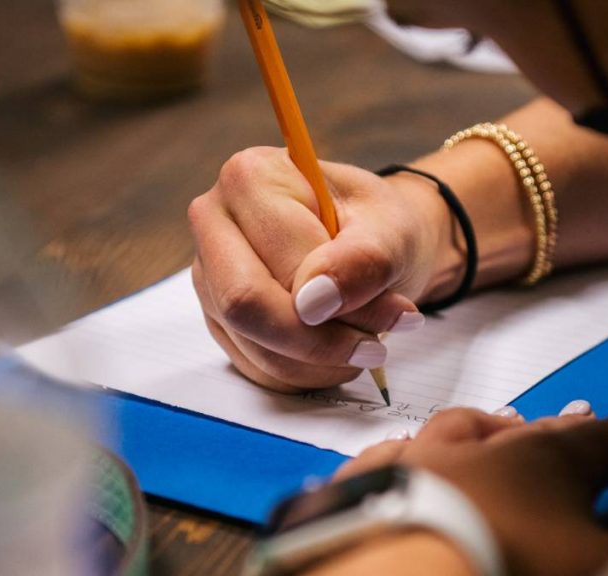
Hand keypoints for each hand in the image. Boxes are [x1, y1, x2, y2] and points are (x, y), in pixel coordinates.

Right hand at [188, 147, 453, 391]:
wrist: (376, 241)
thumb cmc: (381, 226)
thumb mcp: (393, 232)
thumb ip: (362, 259)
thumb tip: (315, 302)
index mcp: (250, 178)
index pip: (280, 267)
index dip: (340, 306)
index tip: (397, 314)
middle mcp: (215, 221)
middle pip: (246, 307)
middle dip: (320, 342)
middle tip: (376, 346)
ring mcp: (210, 273)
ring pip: (254, 346)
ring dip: (321, 362)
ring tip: (366, 341)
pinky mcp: (219, 315)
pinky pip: (256, 366)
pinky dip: (306, 371)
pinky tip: (339, 350)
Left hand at [332, 404, 607, 575]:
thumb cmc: (505, 564)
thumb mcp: (599, 564)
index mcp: (550, 457)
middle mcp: (484, 445)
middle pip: (543, 430)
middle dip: (575, 433)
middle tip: (593, 430)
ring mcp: (422, 461)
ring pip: (462, 428)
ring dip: (492, 430)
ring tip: (505, 430)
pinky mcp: (369, 488)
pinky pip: (388, 455)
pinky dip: (406, 452)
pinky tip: (404, 450)